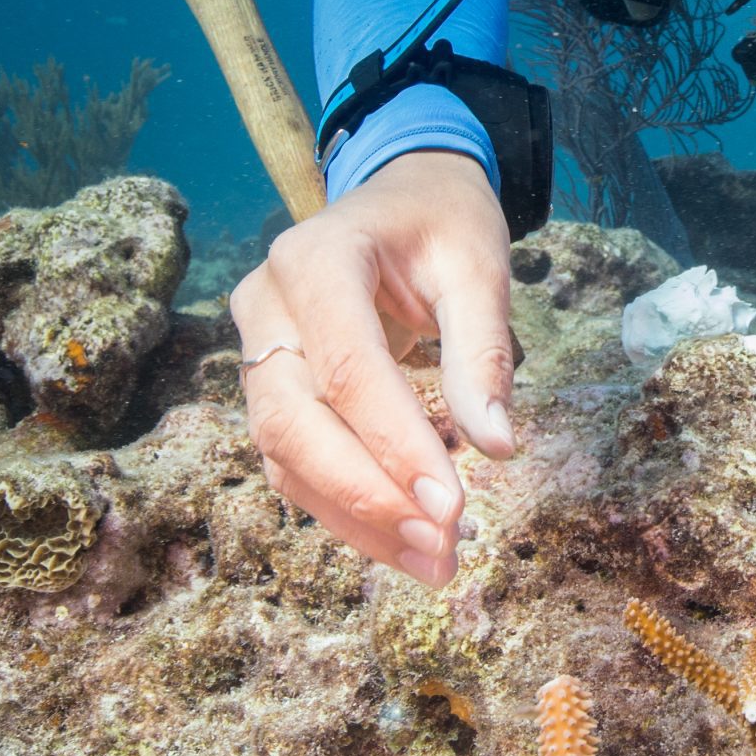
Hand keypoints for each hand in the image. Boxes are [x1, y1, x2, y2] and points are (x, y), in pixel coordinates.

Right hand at [229, 150, 516, 587]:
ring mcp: (258, 347)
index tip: (453, 505)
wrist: (402, 193)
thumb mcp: (478, 267)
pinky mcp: (271, 386)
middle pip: (294, 422)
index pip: (347, 368)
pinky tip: (404, 542)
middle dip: (367, 495)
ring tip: (434, 562)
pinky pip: (294, 461)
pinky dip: (346, 507)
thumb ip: (483, 353)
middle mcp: (266, 304)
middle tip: (442, 548)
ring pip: (285, 454)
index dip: (395, 444)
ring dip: (356, 517)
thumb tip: (497, 446)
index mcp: (315, 258)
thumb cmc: (443, 223)